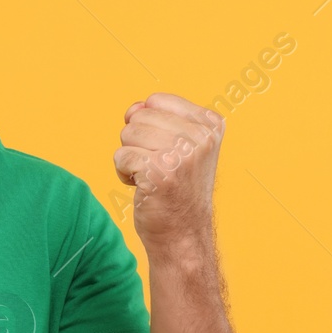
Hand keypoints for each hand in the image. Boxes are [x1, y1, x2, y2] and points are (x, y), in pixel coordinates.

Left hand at [113, 92, 223, 250]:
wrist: (183, 232)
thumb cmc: (176, 186)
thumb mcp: (176, 143)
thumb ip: (154, 116)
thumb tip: (132, 109)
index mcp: (210, 123)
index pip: (156, 100)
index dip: (149, 124)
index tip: (166, 149)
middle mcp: (201, 136)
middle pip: (139, 117)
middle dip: (138, 142)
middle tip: (158, 166)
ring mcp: (182, 153)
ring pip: (127, 134)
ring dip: (131, 158)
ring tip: (151, 176)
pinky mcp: (160, 171)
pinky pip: (121, 156)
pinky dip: (124, 173)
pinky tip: (144, 187)